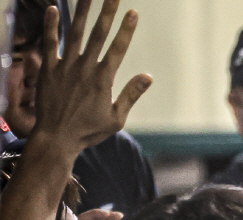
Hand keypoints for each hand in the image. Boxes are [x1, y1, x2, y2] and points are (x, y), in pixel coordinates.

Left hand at [35, 0, 151, 152]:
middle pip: (98, 34)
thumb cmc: (88, 131)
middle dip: (107, 12)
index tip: (133, 12)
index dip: (126, 29)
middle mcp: (84, 68)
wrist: (56, 138)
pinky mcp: (48, 69)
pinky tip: (52, 8)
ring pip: (75, 33)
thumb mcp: (116, 119)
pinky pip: (50, 43)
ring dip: (81, 12)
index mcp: (103, 79)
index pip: (118, 48)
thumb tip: (148, 77)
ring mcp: (65, 67)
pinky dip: (51, 26)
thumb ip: (131, 95)